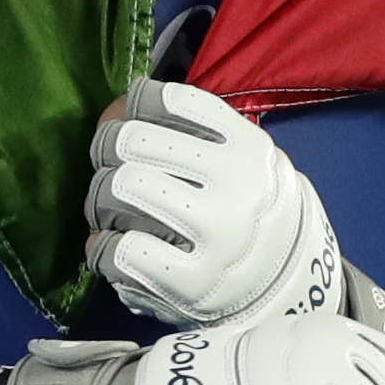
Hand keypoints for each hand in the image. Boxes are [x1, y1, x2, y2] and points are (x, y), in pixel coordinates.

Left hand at [84, 79, 339, 327]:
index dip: (131, 105)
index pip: (170, 101)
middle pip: (133, 140)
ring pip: (124, 186)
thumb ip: (191, 132)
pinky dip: (101, 246)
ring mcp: (218, 236)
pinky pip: (121, 250)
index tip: (124, 119)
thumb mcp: (242, 159)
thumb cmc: (244, 209)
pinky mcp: (194, 283)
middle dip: (107, 149)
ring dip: (99, 198)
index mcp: (248, 148)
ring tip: (106, 211)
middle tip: (107, 166)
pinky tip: (110, 247)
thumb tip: (120, 109)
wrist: (285, 281)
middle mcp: (238, 186)